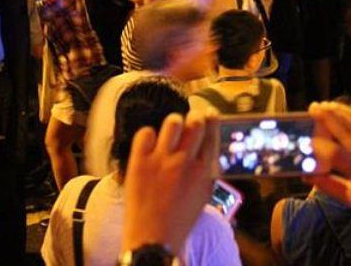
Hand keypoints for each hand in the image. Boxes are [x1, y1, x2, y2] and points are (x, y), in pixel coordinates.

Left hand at [121, 112, 218, 255]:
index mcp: (203, 170)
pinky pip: (145, 133)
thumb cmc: (180, 219)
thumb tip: (208, 146)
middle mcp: (184, 161)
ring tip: (168, 134)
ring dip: (172, 125)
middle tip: (188, 121)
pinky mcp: (139, 162)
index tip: (207, 112)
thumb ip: (207, 169)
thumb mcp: (203, 195)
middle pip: (194, 122)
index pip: (211, 132)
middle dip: (193, 117)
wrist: (153, 238)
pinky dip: (148, 136)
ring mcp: (161, 160)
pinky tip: (149, 146)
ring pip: (172, 122)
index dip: (210, 118)